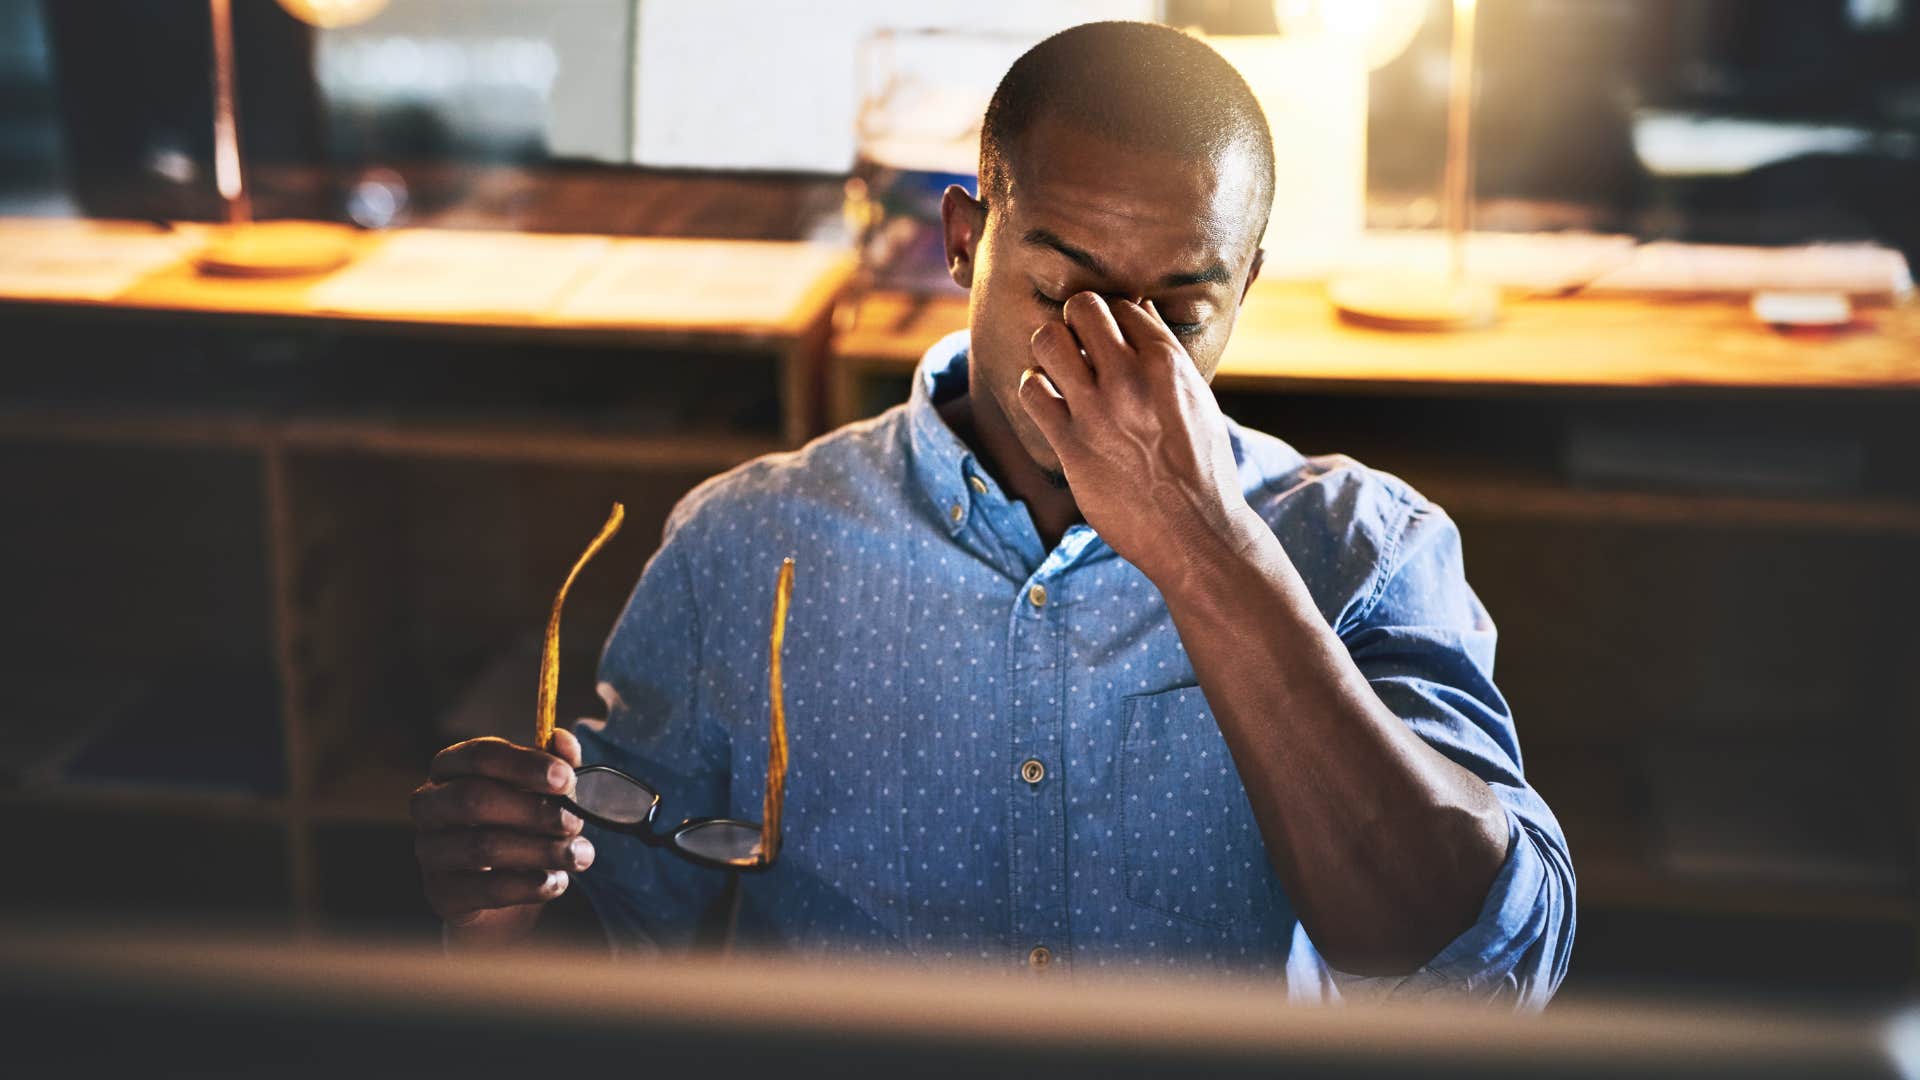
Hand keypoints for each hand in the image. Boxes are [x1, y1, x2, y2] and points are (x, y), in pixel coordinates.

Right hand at [410, 730, 592, 945]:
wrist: (501, 892)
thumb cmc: (521, 825)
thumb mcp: (542, 792)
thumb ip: (554, 765)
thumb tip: (562, 739)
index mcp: (450, 767)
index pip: (479, 755)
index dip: (524, 764)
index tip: (567, 778)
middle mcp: (429, 805)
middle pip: (473, 799)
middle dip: (533, 811)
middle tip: (575, 822)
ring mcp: (429, 850)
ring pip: (482, 847)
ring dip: (541, 851)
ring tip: (580, 855)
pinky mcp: (441, 893)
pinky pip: (488, 889)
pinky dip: (531, 885)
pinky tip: (558, 881)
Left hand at [1018, 291, 1255, 584]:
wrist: (1195, 532)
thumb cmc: (1202, 467)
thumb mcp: (1198, 400)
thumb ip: (1166, 354)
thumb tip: (1140, 308)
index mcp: (1168, 363)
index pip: (1124, 305)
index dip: (1113, 318)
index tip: (1110, 338)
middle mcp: (1131, 378)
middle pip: (1082, 308)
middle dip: (1077, 320)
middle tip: (1080, 343)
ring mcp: (1098, 411)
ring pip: (1048, 340)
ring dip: (1050, 349)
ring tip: (1060, 369)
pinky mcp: (1071, 444)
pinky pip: (1031, 390)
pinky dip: (1035, 387)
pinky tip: (1048, 400)